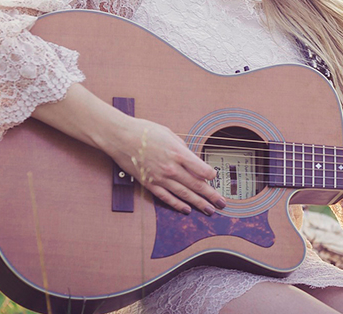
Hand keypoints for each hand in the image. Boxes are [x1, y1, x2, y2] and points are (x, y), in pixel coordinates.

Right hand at [106, 117, 225, 216]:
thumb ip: (182, 147)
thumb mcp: (169, 134)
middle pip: (197, 185)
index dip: (211, 175)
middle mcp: (172, 168)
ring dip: (199, 203)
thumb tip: (191, 158)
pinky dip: (178, 205)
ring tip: (209, 210)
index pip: (202, 169)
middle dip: (211, 195)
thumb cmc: (144, 132)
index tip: (215, 178)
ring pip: (184, 195)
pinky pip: (167, 198)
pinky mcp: (150, 184)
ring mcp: (161, 178)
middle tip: (221, 203)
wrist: (120, 137)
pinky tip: (187, 209)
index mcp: (178, 153)